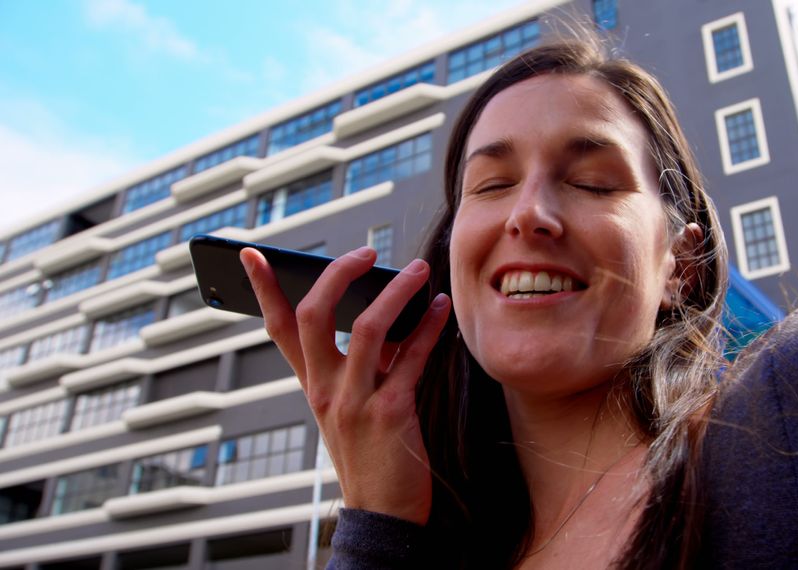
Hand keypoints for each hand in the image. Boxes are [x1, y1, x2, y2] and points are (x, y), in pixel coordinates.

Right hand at [240, 246, 450, 524]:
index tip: (252, 253)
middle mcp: (325, 391)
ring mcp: (355, 402)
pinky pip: (411, 357)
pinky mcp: (390, 413)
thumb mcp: (353, 407)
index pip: (278, 329)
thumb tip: (388, 310)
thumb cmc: (373, 456)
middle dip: (337, 274)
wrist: (385, 516)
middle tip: (367, 252)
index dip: (263, 288)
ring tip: (418, 270)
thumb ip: (364, 363)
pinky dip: (429, 326)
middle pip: (312, 316)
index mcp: (312, 386)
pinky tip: (441, 307)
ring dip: (396, 291)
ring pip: (365, 328)